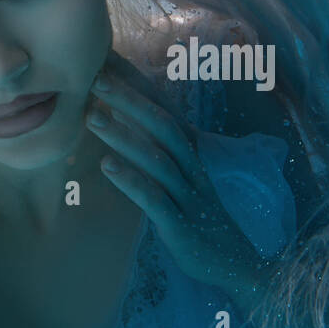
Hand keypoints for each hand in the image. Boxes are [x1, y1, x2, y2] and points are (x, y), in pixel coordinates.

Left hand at [84, 53, 271, 300]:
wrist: (237, 265)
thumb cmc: (199, 220)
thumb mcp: (180, 183)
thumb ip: (157, 157)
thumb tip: (123, 134)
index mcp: (191, 156)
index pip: (164, 112)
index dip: (140, 88)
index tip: (110, 62)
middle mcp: (192, 169)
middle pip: (163, 125)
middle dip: (130, 100)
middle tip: (95, 77)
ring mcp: (189, 196)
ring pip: (157, 158)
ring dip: (123, 136)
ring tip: (91, 117)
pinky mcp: (181, 224)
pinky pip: (155, 198)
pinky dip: (132, 181)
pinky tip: (106, 167)